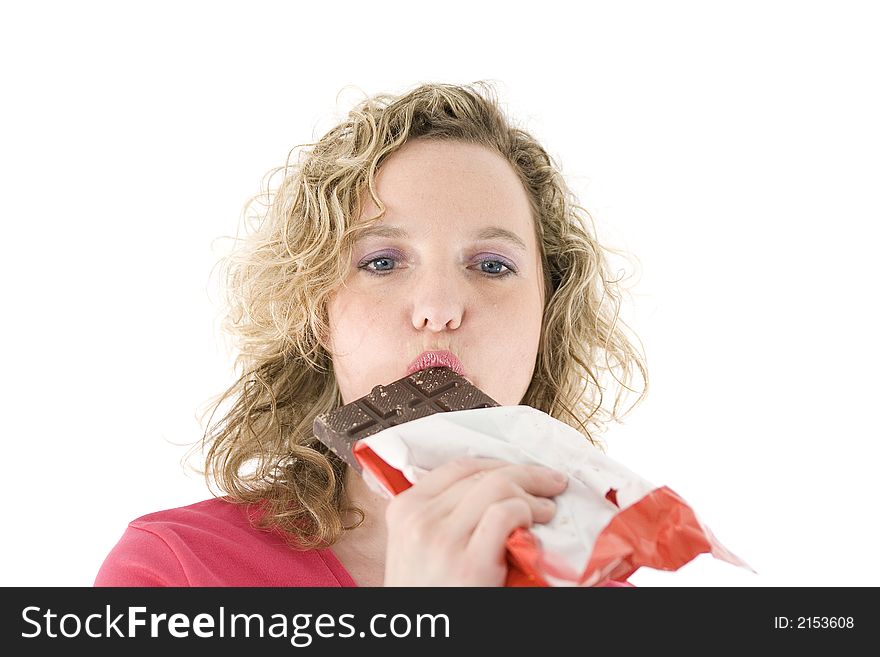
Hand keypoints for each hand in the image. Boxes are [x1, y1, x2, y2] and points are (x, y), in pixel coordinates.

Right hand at [382, 457, 567, 585]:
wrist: (421, 637)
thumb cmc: (427, 593)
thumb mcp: (417, 547)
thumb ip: (440, 514)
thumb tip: (490, 488)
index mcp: (405, 510)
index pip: (458, 467)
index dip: (498, 464)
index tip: (520, 470)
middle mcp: (420, 520)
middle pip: (482, 475)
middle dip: (524, 474)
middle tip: (550, 483)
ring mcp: (443, 540)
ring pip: (498, 487)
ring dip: (532, 493)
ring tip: (547, 509)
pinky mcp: (469, 564)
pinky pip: (506, 514)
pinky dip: (528, 512)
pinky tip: (536, 526)